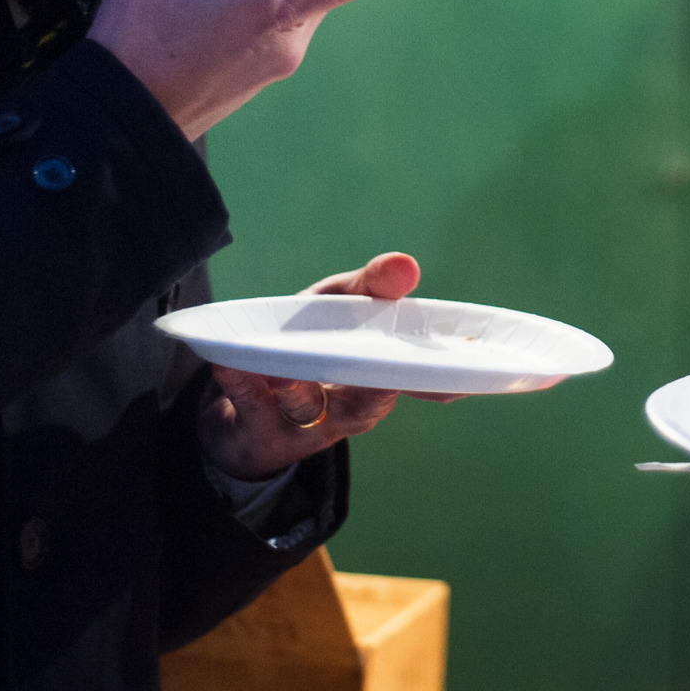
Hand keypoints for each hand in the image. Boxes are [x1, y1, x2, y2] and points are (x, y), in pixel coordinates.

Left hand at [198, 253, 457, 481]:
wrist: (242, 414)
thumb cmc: (306, 346)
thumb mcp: (338, 307)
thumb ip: (371, 286)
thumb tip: (407, 265)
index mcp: (377, 379)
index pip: (414, 381)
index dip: (437, 380)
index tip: (461, 380)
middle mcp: (346, 408)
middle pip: (366, 403)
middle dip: (375, 390)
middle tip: (384, 379)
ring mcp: (300, 421)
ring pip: (307, 406)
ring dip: (299, 387)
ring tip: (287, 368)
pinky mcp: (255, 425)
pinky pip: (248, 402)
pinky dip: (240, 383)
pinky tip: (228, 362)